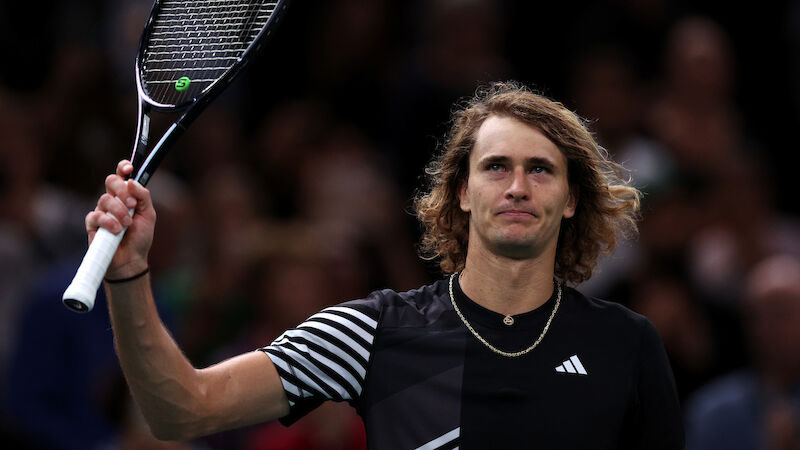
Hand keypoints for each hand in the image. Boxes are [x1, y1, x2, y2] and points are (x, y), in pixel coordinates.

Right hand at [86, 160, 156, 278]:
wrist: (131, 260)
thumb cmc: (140, 238)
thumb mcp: (148, 215)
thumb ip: (143, 196)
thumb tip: (132, 181)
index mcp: (126, 196)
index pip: (121, 175)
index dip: (123, 167)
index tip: (129, 168)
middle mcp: (113, 201)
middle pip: (110, 180)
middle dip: (122, 190)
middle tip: (132, 205)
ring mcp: (101, 211)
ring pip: (105, 199)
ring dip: (119, 211)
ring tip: (127, 225)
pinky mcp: (92, 224)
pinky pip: (96, 216)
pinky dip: (109, 222)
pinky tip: (117, 230)